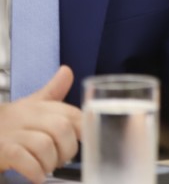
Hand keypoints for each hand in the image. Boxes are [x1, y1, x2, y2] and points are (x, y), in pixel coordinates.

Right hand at [0, 66, 80, 183]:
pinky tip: (37, 176)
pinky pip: (23, 159)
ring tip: (47, 169)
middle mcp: (28, 116)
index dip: (83, 129)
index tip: (84, 142)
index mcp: (41, 105)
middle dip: (67, 150)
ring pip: (44, 145)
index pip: (73, 114)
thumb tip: (67, 71)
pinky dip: (34, 171)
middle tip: (61, 160)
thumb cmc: (9, 123)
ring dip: (50, 163)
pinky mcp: (2, 149)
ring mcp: (13, 133)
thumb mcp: (31, 105)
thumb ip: (53, 91)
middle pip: (61, 129)